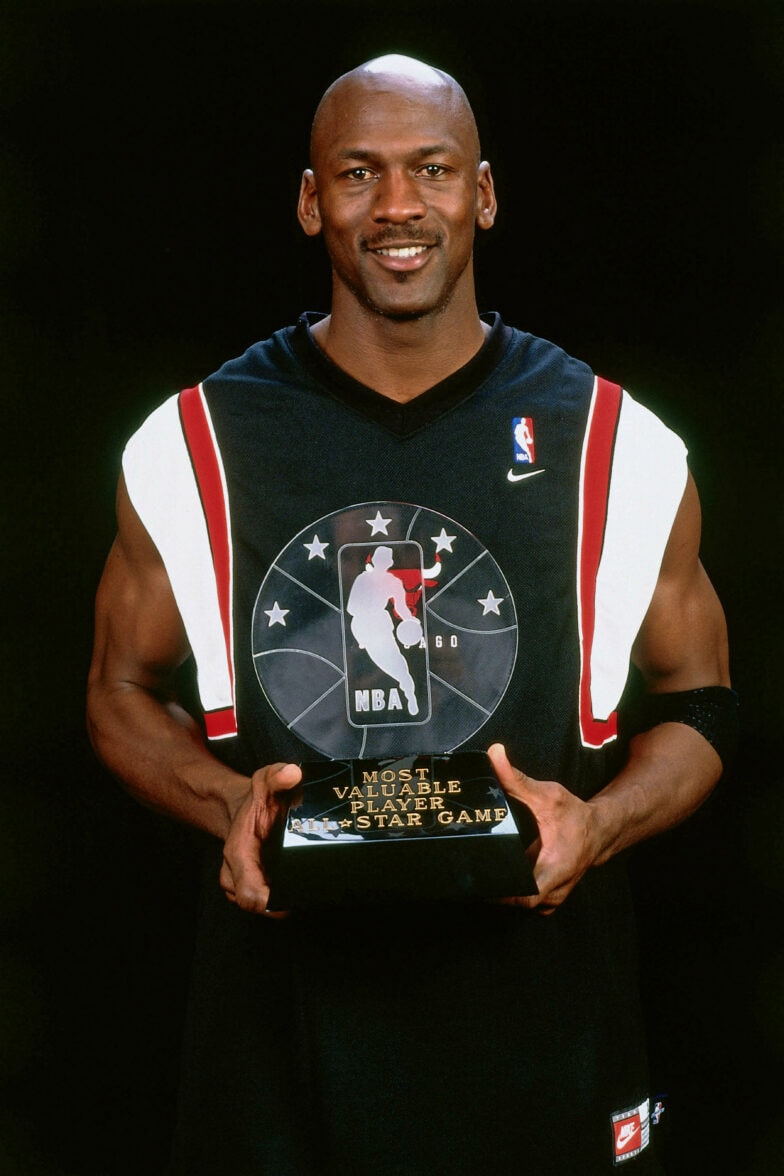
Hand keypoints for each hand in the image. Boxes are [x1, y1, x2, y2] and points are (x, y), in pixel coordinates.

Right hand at [219, 761, 301, 915]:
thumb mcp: (265, 780)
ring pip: (266, 905)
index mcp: (239, 853)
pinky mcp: (261, 884)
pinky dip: (288, 894)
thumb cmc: (257, 798)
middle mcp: (238, 874)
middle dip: (284, 902)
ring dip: (288, 898)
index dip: (268, 905)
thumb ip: (277, 775)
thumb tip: (293, 773)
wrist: (241, 806)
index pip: (249, 894)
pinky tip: (308, 883)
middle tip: (312, 891)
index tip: (291, 902)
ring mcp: (249, 882)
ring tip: (313, 885)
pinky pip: (273, 898)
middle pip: (258, 906)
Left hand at [487, 743, 599, 914]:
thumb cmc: (574, 816)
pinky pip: (523, 901)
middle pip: (515, 903)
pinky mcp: (545, 898)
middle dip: (492, 889)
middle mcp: (553, 891)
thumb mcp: (548, 795)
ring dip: (500, 891)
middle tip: (468, 870)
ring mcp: (550, 899)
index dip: (501, 894)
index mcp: (556, 869)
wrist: (598, 832)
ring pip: (519, 905)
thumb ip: (517, 778)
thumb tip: (494, 753)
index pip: (525, 896)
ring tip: (476, 872)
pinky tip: (495, 874)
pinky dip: (510, 891)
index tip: (480, 880)